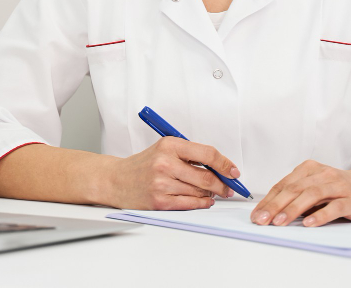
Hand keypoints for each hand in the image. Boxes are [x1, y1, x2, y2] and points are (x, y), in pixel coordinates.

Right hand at [107, 136, 240, 210]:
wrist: (115, 180)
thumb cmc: (143, 165)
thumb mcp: (165, 149)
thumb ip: (190, 155)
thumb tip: (221, 167)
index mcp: (170, 145)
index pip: (207, 154)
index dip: (225, 164)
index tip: (234, 172)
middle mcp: (165, 163)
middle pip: (206, 177)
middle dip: (223, 184)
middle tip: (229, 188)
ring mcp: (161, 183)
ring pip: (199, 192)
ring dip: (210, 194)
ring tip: (211, 193)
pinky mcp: (159, 201)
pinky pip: (190, 204)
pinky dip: (202, 204)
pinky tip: (205, 201)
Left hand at [250, 160, 350, 227]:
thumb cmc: (338, 189)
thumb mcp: (314, 187)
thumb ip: (296, 195)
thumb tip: (270, 212)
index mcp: (309, 169)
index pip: (284, 185)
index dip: (268, 200)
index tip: (257, 214)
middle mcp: (323, 174)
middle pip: (295, 189)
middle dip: (276, 205)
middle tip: (263, 219)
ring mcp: (338, 185)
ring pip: (312, 195)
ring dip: (293, 209)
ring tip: (280, 222)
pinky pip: (334, 207)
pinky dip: (320, 215)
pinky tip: (309, 224)